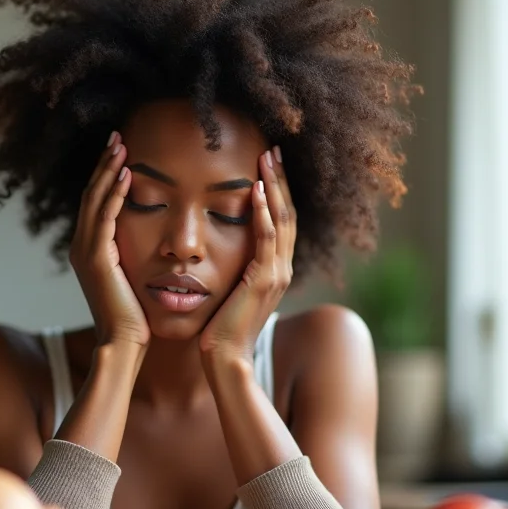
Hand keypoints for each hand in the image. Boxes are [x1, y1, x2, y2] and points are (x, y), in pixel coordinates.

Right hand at [69, 131, 150, 348]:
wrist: (126, 343)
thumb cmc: (135, 316)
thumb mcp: (132, 278)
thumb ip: (131, 256)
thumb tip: (148, 241)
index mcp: (90, 250)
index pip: (96, 204)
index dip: (106, 176)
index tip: (120, 153)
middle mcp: (82, 247)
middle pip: (91, 194)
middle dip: (104, 164)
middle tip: (117, 137)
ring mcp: (86, 252)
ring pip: (95, 200)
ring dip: (108, 171)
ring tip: (121, 145)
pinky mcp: (96, 258)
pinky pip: (105, 217)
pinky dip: (114, 193)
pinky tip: (126, 174)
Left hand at [200, 147, 295, 360]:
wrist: (225, 359)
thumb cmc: (220, 328)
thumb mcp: (231, 292)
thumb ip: (236, 271)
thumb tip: (223, 252)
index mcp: (275, 270)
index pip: (279, 222)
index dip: (276, 192)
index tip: (268, 165)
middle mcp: (282, 269)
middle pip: (287, 214)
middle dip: (280, 181)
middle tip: (273, 150)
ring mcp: (277, 274)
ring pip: (281, 220)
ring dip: (274, 187)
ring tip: (267, 158)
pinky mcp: (265, 280)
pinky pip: (266, 238)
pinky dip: (262, 213)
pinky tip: (255, 190)